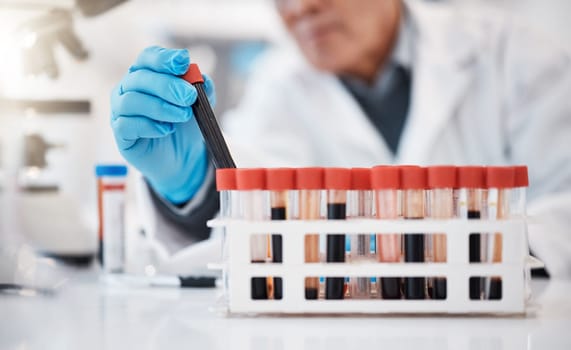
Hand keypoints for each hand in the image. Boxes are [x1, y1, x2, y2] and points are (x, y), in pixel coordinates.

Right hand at [110, 46, 215, 203]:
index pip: (148, 58)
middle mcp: (129, 88)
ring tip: (183, 115)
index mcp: (147, 74)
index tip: (183, 62)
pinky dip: (149, 125)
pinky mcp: (121, 133)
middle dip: (167, 85)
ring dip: (160, 107)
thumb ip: (202, 89)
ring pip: (132, 100)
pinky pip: (126, 124)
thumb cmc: (186, 124)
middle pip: (140, 77)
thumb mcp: (200, 105)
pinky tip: (166, 130)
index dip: (163, 58)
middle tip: (189, 96)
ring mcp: (121, 111)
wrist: (183, 156)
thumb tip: (202, 78)